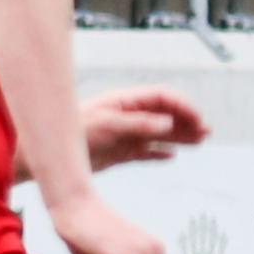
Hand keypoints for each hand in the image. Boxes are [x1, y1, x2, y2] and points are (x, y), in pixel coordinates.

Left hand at [81, 86, 209, 172]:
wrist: (47, 155)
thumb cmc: (74, 133)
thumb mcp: (108, 125)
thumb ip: (139, 124)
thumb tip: (169, 123)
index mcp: (123, 102)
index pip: (161, 97)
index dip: (181, 105)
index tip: (197, 118)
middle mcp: (126, 116)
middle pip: (163, 114)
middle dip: (185, 120)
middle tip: (206, 131)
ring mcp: (123, 134)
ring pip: (158, 134)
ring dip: (179, 136)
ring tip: (200, 141)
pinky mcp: (117, 152)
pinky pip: (144, 152)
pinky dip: (158, 154)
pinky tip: (171, 157)